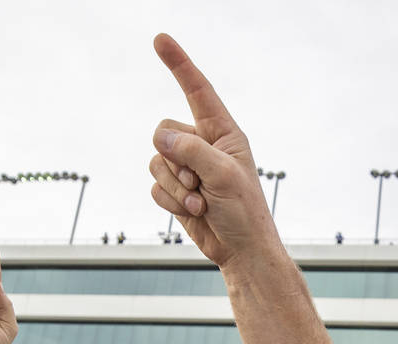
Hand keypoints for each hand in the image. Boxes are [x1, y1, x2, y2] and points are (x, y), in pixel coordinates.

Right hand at [149, 34, 277, 268]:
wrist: (240, 250)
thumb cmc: (243, 211)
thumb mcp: (222, 175)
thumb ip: (191, 150)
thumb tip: (160, 136)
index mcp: (223, 132)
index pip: (197, 90)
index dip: (179, 64)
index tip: (159, 39)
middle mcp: (203, 144)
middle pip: (163, 132)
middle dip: (176, 162)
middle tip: (200, 184)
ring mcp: (188, 167)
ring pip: (156, 161)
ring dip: (175, 188)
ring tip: (200, 203)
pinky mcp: (176, 190)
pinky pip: (154, 186)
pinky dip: (170, 202)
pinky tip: (193, 213)